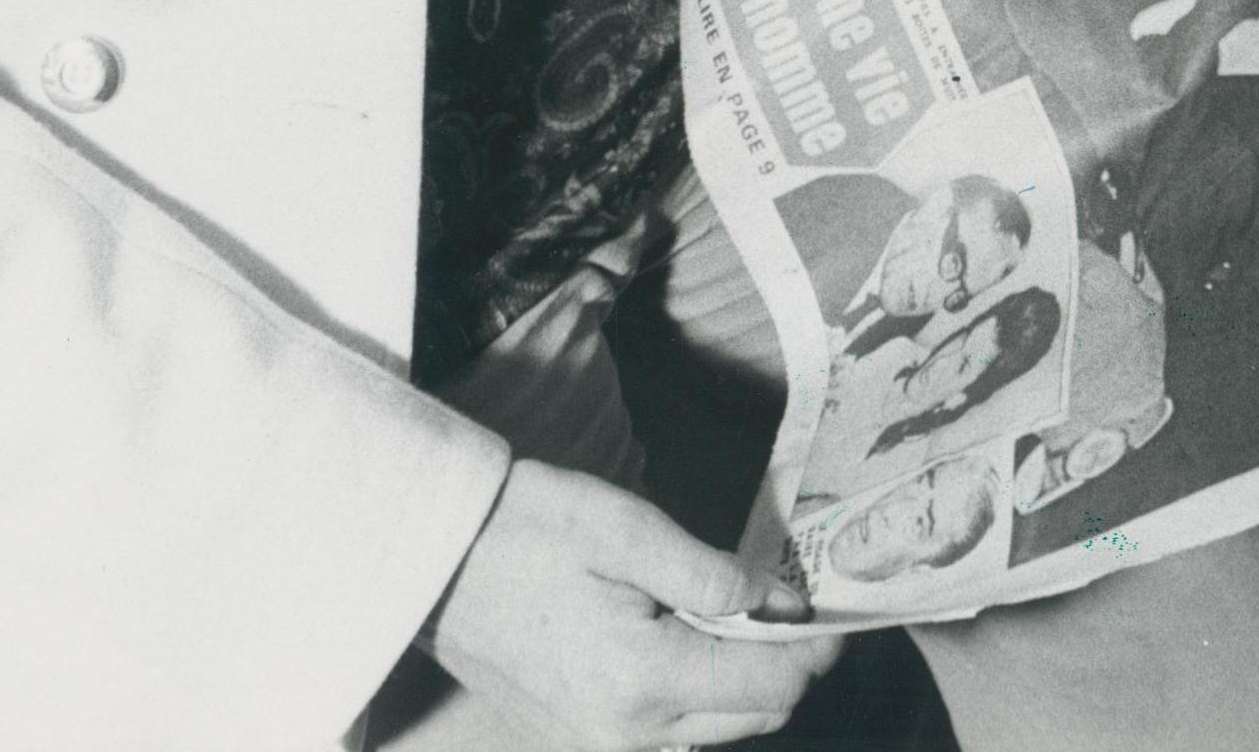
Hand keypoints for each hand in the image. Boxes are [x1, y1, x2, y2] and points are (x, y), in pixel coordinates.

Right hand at [428, 461, 836, 750]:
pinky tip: (684, 643)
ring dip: (739, 684)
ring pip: (713, 733)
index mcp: (643, 682)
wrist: (432, 561)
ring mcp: (596, 747)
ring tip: (734, 620)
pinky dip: (694, 698)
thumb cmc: (524, 530)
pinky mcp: (576, 743)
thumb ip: (712, 572)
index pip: (773, 688)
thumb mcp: (625, 528)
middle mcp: (624, 736)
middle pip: (753, 719)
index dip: (814, 647)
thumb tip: (781, 603)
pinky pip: (667, 737)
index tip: (826, 608)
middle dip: (782, 665)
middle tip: (784, 604)